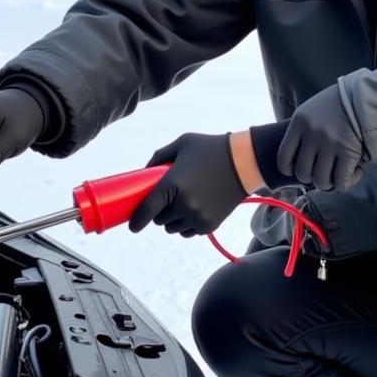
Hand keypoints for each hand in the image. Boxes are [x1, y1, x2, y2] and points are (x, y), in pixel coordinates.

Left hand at [129, 133, 246, 236]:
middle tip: (166, 200)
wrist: (244, 163)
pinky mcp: (209, 224)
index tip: (132, 226)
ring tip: (181, 204)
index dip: (137, 221)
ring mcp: (198, 217)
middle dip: (159, 212)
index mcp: (172, 185)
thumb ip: (159, 156)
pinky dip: (186, 225)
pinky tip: (192, 210)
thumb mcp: (181, 143)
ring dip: (172, 220)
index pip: (147, 210)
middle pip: (159, 221)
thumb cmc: (211, 149)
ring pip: (173, 228)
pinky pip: (188, 232)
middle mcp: (184, 205)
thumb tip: (144, 173)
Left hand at [277, 85, 364, 190]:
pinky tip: (355, 172)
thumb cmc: (340, 103)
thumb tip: (300, 156)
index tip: (296, 170)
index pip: (283, 157)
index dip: (289, 169)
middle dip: (312, 177)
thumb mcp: (312, 109)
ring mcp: (329, 144)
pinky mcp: (349, 152)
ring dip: (329, 183)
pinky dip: (347, 182)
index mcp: (299, 122)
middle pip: (303, 173)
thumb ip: (303, 130)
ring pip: (321, 181)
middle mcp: (312, 134)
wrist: (368, 95)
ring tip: (337, 174)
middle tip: (322, 172)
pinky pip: (341, 181)